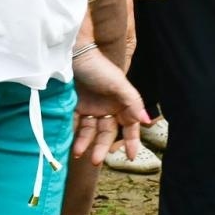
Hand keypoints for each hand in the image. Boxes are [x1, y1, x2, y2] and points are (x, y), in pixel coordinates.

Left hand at [70, 48, 148, 165]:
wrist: (72, 53)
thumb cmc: (98, 67)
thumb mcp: (118, 84)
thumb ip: (132, 102)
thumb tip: (145, 121)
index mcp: (120, 103)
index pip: (129, 126)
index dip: (132, 141)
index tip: (132, 157)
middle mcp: (106, 107)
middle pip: (106, 133)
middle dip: (102, 147)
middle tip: (96, 161)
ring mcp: (89, 106)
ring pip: (89, 131)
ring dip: (84, 143)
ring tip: (77, 154)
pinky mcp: (73, 105)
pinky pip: (73, 124)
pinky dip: (71, 134)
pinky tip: (68, 142)